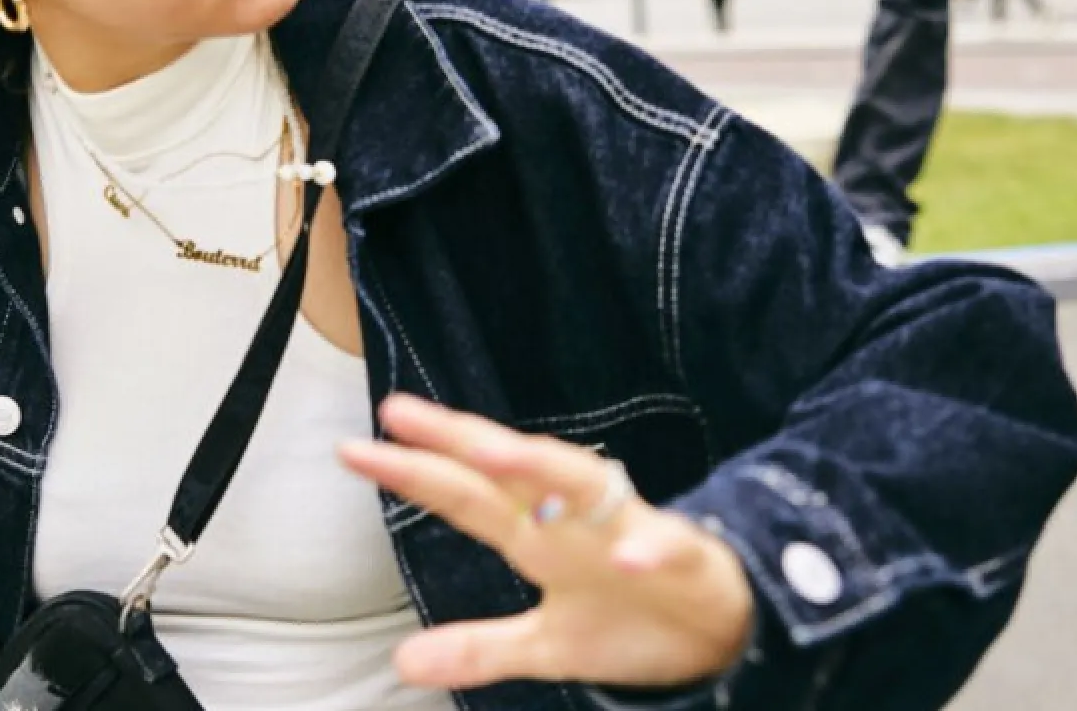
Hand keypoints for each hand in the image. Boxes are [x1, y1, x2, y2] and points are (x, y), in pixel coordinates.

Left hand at [338, 395, 753, 691]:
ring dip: (540, 468)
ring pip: (583, 487)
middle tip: (399, 413)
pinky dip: (647, 550)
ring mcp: (629, 532)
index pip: (464, 496)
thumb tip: (402, 662)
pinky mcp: (686, 559)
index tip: (353, 450)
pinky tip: (625, 555)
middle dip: (456, 439)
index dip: (412, 474)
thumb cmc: (629, 621)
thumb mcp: (547, 646)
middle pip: (510, 469)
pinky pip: (666, 548)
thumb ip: (479, 648)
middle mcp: (576, 520)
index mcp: (538, 536)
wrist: (723, 633)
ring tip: (490, 450)